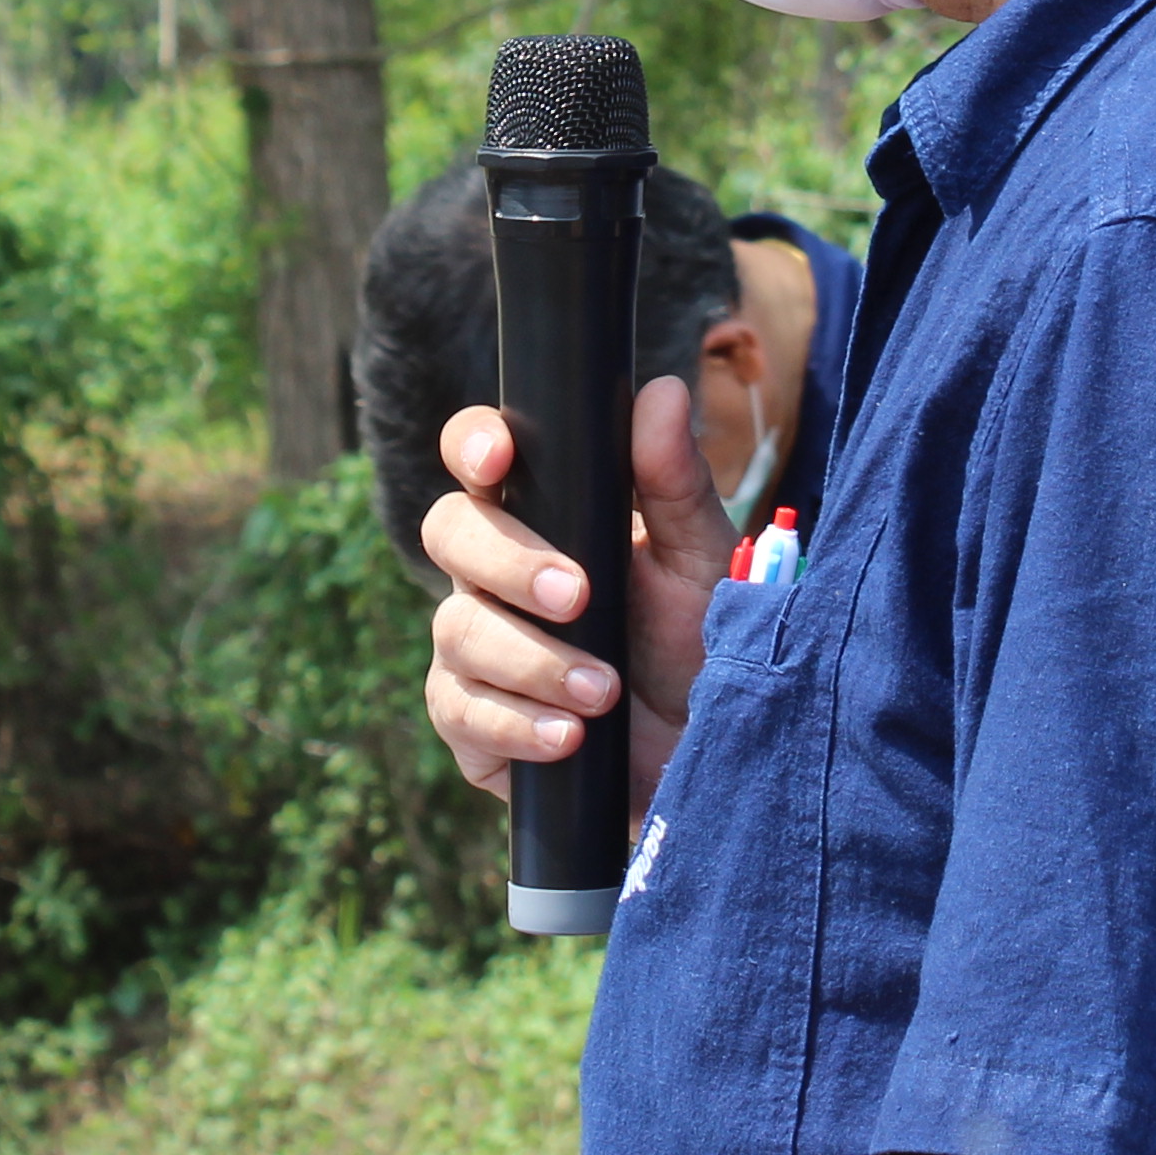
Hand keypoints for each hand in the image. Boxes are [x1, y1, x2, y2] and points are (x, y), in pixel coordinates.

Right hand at [419, 374, 733, 813]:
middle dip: (508, 562)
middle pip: (448, 532)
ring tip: (603, 692)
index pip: (480, 459)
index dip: (473, 445)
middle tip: (578, 596)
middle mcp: (495, 577)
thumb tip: (661, 390)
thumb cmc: (699, 649)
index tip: (499, 458)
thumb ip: (675, 484)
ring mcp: (475, 651)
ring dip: (533, 661)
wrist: (707, 765)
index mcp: (544, 519)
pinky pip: (461, 713)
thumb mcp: (701, 565)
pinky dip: (518, 724)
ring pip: (456, 631)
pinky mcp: (474, 727)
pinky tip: (569, 737)